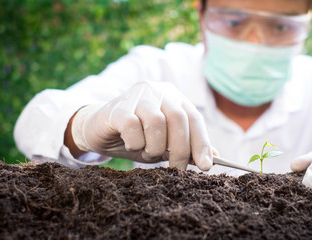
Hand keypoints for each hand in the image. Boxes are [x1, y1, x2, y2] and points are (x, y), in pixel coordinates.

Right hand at [68, 81, 212, 170]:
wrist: (99, 130)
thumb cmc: (136, 137)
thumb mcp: (164, 144)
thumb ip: (186, 147)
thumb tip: (213, 157)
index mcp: (173, 97)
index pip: (194, 118)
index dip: (201, 143)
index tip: (205, 166)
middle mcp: (157, 91)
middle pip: (178, 118)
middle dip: (180, 149)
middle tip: (176, 169)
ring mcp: (136, 96)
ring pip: (156, 121)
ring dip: (155, 146)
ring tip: (147, 153)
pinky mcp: (118, 107)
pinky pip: (132, 126)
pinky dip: (135, 142)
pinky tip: (131, 145)